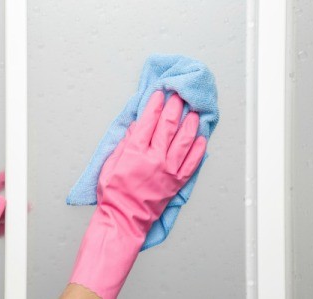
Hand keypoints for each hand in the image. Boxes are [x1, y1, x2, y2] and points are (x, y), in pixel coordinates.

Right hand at [68, 91, 206, 298]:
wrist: (124, 218)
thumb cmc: (114, 194)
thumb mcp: (110, 164)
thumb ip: (125, 144)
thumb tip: (137, 127)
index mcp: (135, 152)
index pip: (148, 121)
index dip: (155, 105)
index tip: (159, 94)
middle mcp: (155, 158)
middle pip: (168, 126)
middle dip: (174, 107)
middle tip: (178, 96)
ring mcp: (169, 170)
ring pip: (184, 141)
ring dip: (190, 124)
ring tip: (194, 112)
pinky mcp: (177, 182)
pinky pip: (192, 163)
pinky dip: (199, 149)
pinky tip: (202, 138)